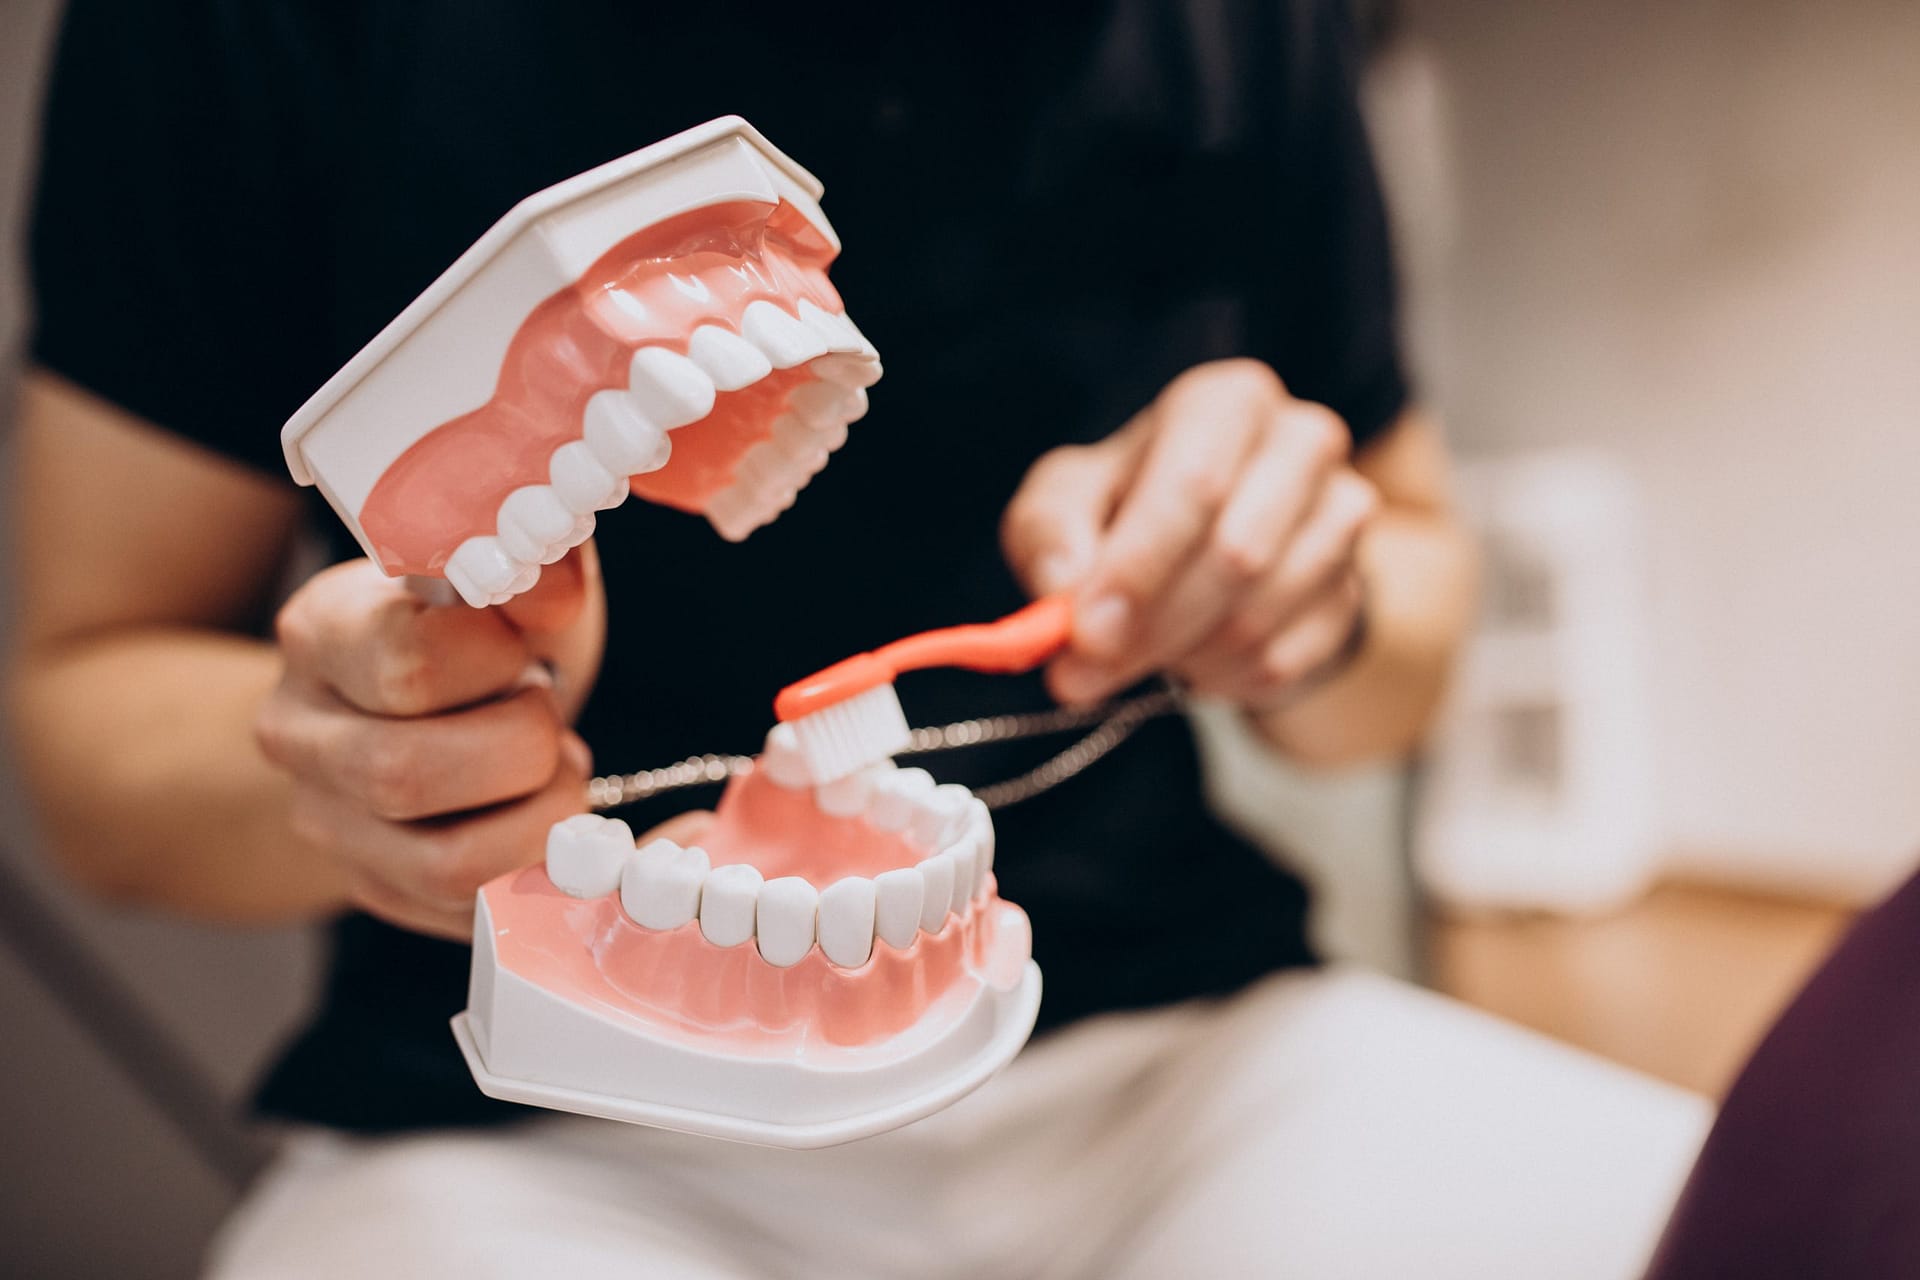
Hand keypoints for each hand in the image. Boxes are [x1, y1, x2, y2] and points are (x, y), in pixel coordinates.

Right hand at [256, 547, 618, 937]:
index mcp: (322, 634)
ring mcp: (332, 826)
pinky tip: (563, 828)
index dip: (499, 661)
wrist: (438, 699)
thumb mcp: (506, 576)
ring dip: (540, 822)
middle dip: (522, 751)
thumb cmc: (481, 628)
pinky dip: (548, 877)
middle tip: (551, 721)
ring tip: (554, 773)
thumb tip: (550, 592)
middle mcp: (300, 736)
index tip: (523, 649)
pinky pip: (476, 917)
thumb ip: (532, 571)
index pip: (411, 665)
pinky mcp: (382, 891)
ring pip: (445, 867)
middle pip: (408, 777)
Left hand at [1002, 360, 1377, 708]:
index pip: (1196, 483)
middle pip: (1236, 555)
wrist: (1203, 548)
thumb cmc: (1123, 510)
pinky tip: (1190, 653)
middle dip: (1150, 627)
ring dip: (1179, 654)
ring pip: (1256, 619)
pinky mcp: (1350, 593)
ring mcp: (1342, 518)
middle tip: (1082, 672)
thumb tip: (1063, 586)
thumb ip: (1049, 534)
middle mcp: (1302, 443)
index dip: (1138, 566)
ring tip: (1142, 643)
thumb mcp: (1064, 502)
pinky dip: (1215, 678)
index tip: (1085, 632)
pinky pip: (1278, 661)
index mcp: (1228, 401)